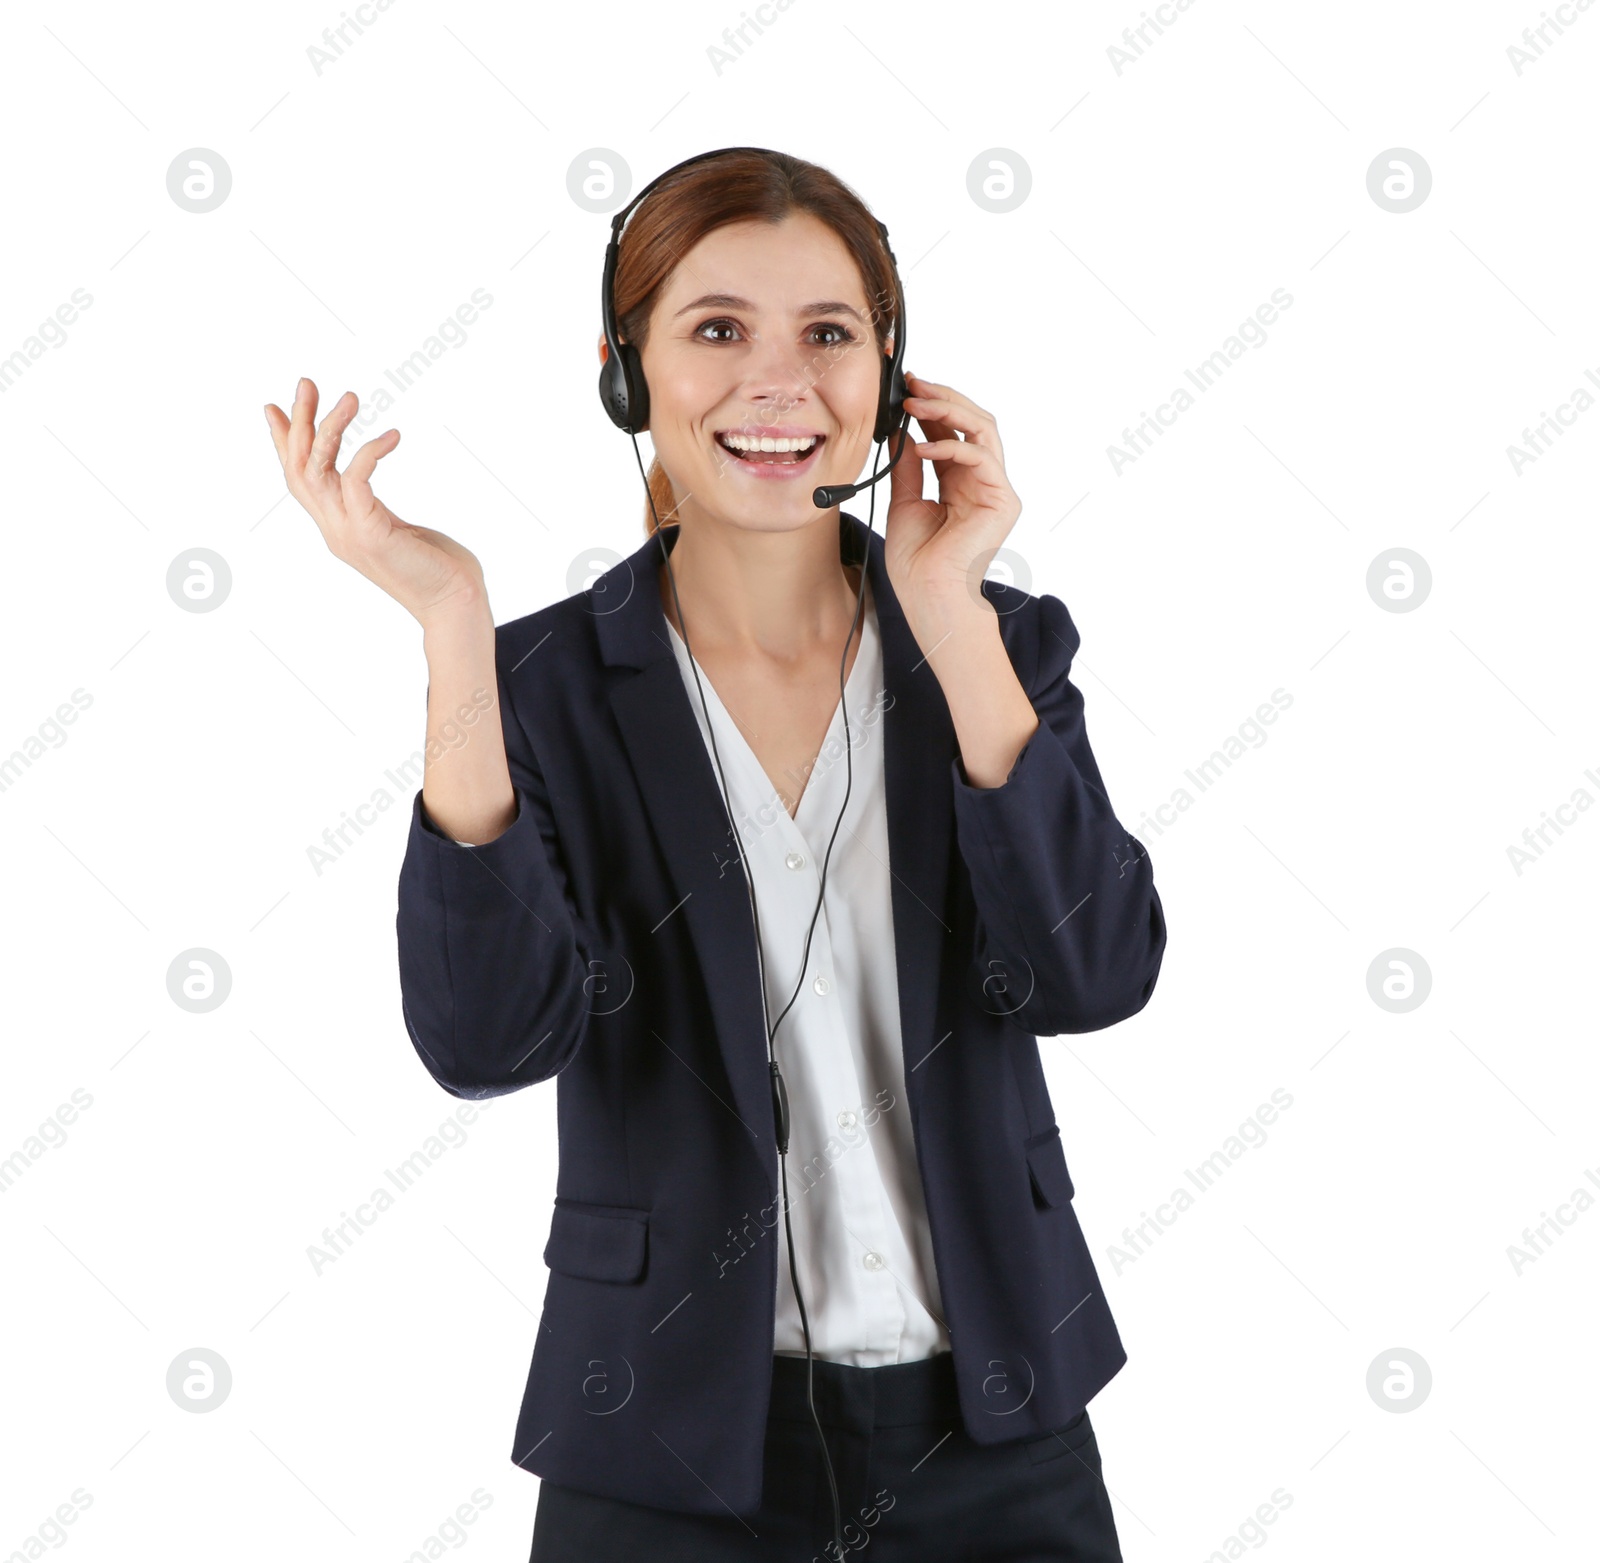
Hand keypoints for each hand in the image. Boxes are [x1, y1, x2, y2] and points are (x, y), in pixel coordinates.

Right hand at [264, 378, 489, 629]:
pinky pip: (356, 482)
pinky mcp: (370, 535)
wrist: (455, 605)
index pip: (299, 480)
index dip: (284, 444)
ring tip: (350, 397)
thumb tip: (362, 482)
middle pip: (300, 469)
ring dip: (329, 430)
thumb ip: (371, 505)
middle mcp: (335, 530)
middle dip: (300, 423)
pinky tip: (392, 435)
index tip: (275, 407)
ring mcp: (348, 534)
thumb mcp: (395, 528)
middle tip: (306, 382)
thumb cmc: (438, 568)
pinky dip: (369, 453)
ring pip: (318, 472)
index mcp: (338, 527)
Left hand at [884, 372, 1022, 645]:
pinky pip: (981, 457)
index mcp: (959, 482)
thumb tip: (901, 431)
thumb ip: (907, 466)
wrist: (927, 594)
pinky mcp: (1002, 500)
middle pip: (973, 422)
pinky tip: (922, 444)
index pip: (952, 431)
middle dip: (942, 398)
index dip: (932, 406)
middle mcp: (982, 481)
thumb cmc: (917, 561)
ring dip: (949, 410)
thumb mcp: (904, 500)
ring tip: (916, 402)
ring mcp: (995, 490)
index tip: (906, 389)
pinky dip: (951, 445)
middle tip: (912, 384)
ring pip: (983, 430)